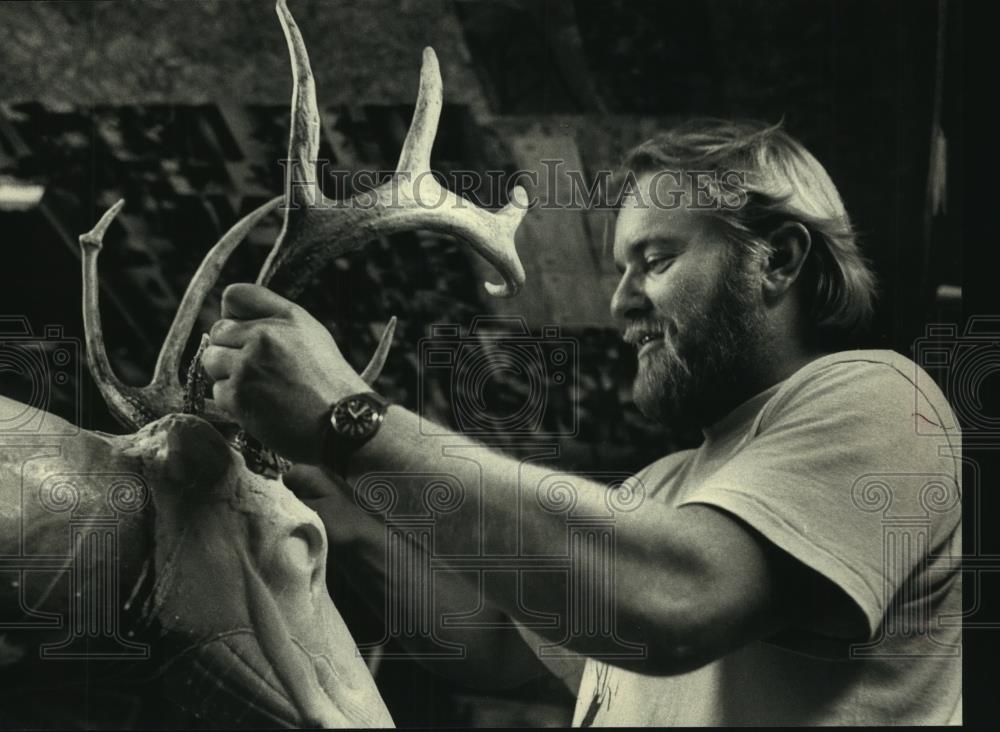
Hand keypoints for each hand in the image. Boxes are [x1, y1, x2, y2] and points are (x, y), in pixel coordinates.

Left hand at [202, 283, 367, 464]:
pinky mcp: (238, 395)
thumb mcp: (313, 337)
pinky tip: (260, 407)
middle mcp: (266, 335)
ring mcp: (249, 365)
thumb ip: (277, 322)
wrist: (343, 424)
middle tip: (255, 370)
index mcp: (287, 317)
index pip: (235, 295)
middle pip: (218, 331)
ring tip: (258, 389)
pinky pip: (217, 391)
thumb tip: (236, 322)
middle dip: (229, 350)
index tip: (240, 332)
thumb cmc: (331, 385)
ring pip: (211, 360)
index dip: (232, 313)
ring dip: (227, 375)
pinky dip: (233, 402)